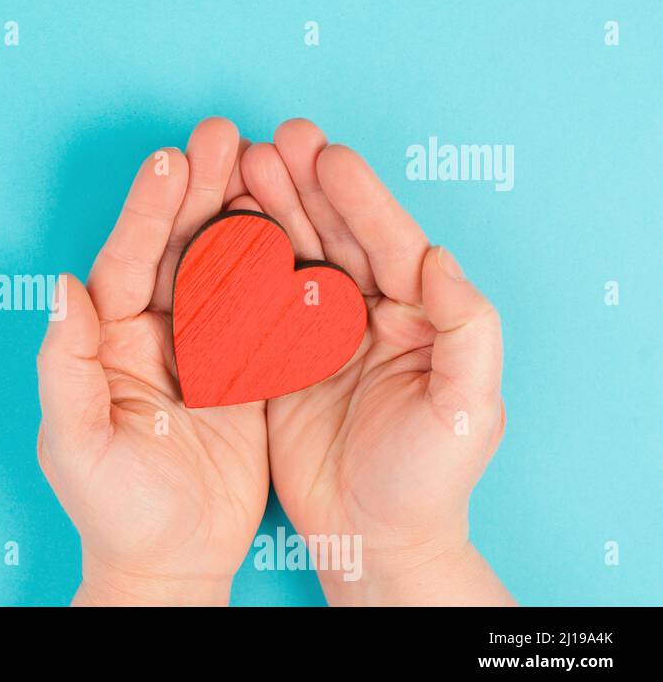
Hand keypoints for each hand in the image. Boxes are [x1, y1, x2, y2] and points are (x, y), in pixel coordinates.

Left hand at [37, 118, 269, 605]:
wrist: (170, 563)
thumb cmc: (113, 511)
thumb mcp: (75, 443)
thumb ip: (66, 366)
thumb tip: (62, 287)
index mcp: (105, 344)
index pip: (123, 264)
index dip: (145, 212)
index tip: (170, 162)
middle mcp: (150, 336)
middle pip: (173, 249)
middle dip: (196, 192)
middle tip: (222, 135)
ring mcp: (199, 351)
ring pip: (219, 267)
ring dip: (239, 215)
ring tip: (263, 161)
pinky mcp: (242, 372)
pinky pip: (261, 310)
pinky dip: (278, 269)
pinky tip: (300, 227)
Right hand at [238, 119, 513, 604]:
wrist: (373, 540)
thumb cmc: (431, 481)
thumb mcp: (470, 410)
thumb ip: (467, 329)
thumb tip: (439, 259)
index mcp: (418, 316)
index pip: (389, 244)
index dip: (360, 199)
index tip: (327, 157)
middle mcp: (367, 316)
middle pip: (334, 238)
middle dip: (304, 187)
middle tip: (271, 141)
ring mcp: (317, 336)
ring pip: (290, 259)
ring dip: (266, 213)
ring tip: (237, 168)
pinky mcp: (276, 362)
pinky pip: (252, 304)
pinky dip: (233, 267)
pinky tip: (211, 234)